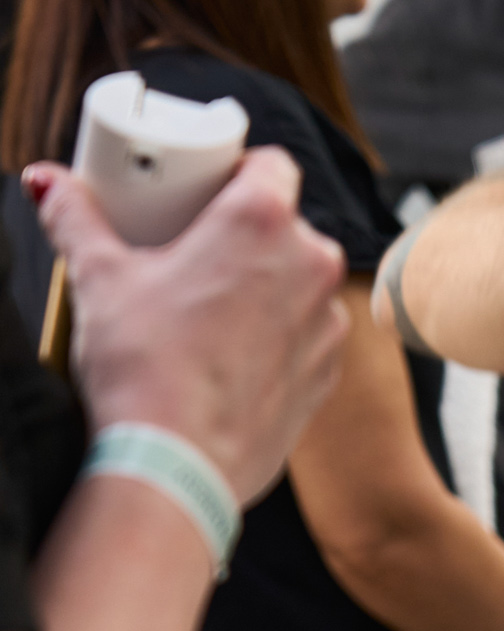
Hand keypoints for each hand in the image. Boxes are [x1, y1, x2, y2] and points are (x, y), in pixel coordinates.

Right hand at [24, 148, 348, 502]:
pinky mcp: (328, 374)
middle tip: (195, 256)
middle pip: (285, 226)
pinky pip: (306, 336)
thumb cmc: (145, 370)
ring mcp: (327, 324)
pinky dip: (277, 339)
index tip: (208, 190)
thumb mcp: (98, 278)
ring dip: (265, 289)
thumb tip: (48, 183)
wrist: (178, 466)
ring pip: (299, 283)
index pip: (269, 164)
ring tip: (210, 315)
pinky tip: (231, 357)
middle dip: (244, 235)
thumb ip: (75, 218)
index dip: (238, 171)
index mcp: (263, 220)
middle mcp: (310, 265)